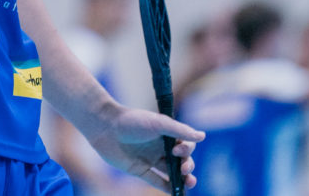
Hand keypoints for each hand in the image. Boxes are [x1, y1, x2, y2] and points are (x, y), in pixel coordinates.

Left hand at [84, 106, 202, 192]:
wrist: (105, 127)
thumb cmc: (132, 121)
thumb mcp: (158, 123)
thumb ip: (179, 130)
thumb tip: (203, 136)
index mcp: (166, 134)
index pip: (186, 145)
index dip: (187, 150)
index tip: (178, 151)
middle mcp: (160, 147)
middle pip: (181, 161)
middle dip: (188, 167)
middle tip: (184, 169)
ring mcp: (151, 159)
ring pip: (172, 173)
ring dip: (183, 179)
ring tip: (189, 183)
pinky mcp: (140, 169)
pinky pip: (157, 181)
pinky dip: (168, 187)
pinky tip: (176, 193)